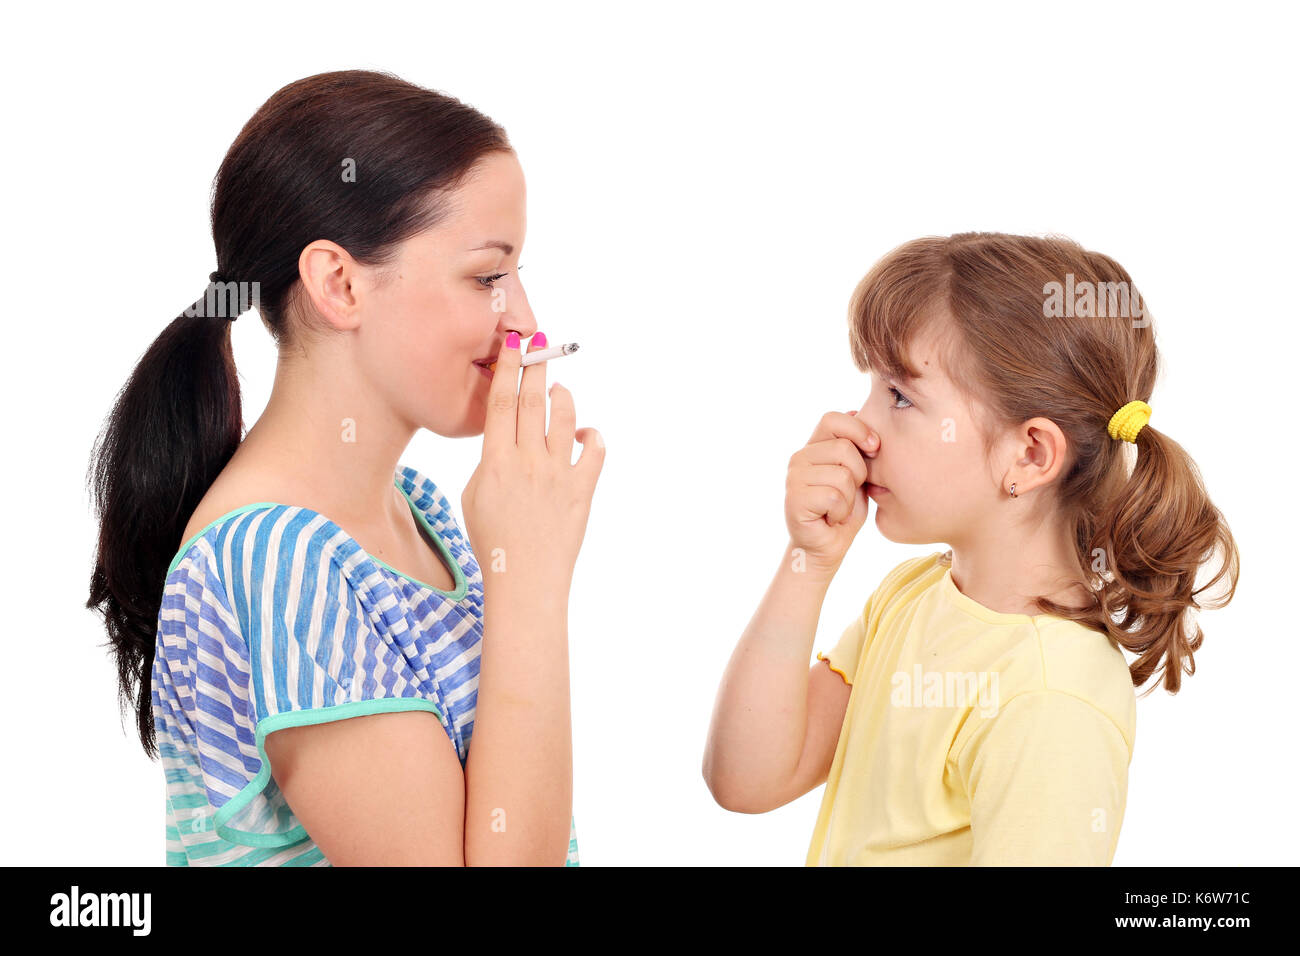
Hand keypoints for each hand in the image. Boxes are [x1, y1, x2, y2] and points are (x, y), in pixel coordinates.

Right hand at [461, 332, 604, 594]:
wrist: (524, 580)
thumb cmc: (493, 543)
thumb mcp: (474, 497)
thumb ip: (490, 462)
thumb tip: (508, 439)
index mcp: (496, 462)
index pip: (501, 403)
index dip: (508, 369)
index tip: (513, 345)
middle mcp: (529, 462)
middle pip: (533, 401)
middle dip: (536, 367)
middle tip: (539, 344)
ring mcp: (558, 474)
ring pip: (565, 418)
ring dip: (562, 396)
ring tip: (558, 389)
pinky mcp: (582, 490)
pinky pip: (594, 450)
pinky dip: (590, 435)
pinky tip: (582, 434)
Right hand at [783, 409, 877, 574]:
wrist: (825, 546)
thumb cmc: (843, 510)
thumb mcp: (856, 474)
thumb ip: (856, 448)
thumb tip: (856, 412)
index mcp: (814, 446)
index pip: (833, 419)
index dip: (858, 430)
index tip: (874, 448)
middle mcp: (799, 457)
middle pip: (844, 448)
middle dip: (859, 474)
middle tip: (848, 493)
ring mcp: (794, 477)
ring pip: (842, 475)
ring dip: (850, 498)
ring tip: (837, 507)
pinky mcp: (794, 499)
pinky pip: (834, 496)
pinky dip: (841, 512)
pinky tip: (830, 517)